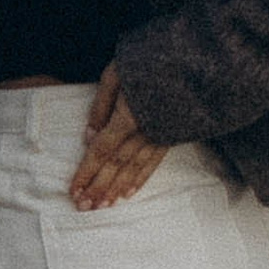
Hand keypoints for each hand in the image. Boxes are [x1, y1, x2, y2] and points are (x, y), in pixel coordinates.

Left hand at [69, 68, 167, 208]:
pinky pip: (154, 163)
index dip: (86, 172)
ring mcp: (160, 136)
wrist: (195, 60)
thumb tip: (88, 136)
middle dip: (99, 188)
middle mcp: (144, 132)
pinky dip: (140, 179)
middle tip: (84, 208)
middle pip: (116, 165)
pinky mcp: (172, 136)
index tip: (73, 190)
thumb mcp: (117, 73)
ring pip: (134, 168)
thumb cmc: (149, 60)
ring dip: (117, 189)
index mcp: (128, 116)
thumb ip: (101, 106)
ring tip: (103, 206)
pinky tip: (129, 193)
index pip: (101, 151)